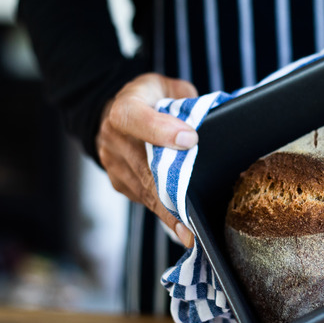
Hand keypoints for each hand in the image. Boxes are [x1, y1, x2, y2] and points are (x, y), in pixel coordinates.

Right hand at [97, 73, 198, 247]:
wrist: (111, 113)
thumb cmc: (150, 99)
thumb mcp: (167, 88)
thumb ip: (186, 102)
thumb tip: (212, 123)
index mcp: (125, 106)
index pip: (135, 117)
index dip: (160, 129)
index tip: (189, 140)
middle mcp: (113, 138)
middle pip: (144, 167)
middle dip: (171, 192)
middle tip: (193, 216)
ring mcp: (114, 164)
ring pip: (145, 191)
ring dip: (170, 213)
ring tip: (191, 234)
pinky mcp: (120, 184)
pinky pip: (144, 200)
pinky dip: (165, 213)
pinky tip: (183, 229)